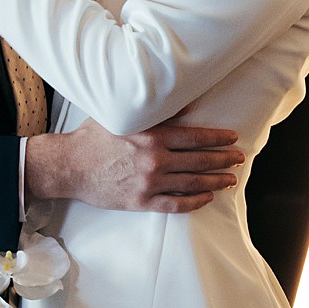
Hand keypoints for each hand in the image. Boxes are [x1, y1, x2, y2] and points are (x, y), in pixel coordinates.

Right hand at [26, 114, 243, 214]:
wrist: (69, 165)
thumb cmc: (93, 137)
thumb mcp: (123, 115)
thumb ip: (154, 111)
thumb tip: (184, 103)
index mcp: (152, 135)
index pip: (195, 137)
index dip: (218, 138)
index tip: (232, 138)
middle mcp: (155, 159)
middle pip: (199, 160)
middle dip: (223, 159)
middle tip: (238, 159)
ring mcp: (149, 183)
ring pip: (192, 183)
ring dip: (215, 181)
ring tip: (229, 180)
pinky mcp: (141, 201)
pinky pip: (175, 204)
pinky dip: (194, 202)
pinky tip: (206, 198)